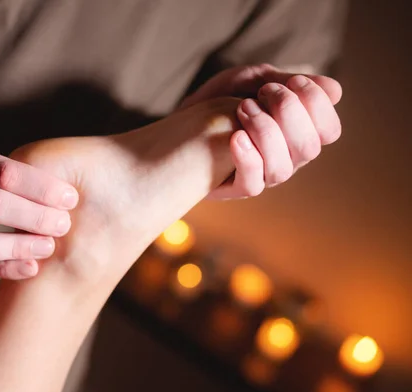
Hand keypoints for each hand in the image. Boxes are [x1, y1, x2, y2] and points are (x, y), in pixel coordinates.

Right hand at [0, 131, 78, 278]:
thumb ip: (11, 172)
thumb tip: (64, 197)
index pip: (3, 173)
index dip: (40, 187)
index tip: (70, 198)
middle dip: (32, 217)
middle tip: (63, 224)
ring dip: (15, 248)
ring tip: (48, 247)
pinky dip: (2, 267)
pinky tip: (31, 267)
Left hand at [180, 64, 342, 199]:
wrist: (180, 121)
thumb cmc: (221, 100)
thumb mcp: (252, 81)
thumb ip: (287, 81)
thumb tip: (335, 91)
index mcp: (299, 133)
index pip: (329, 130)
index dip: (315, 104)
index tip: (286, 82)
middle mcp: (287, 158)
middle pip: (309, 147)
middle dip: (288, 112)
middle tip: (260, 94)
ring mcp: (262, 175)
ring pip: (282, 168)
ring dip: (265, 132)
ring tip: (243, 109)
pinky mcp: (236, 187)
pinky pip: (253, 183)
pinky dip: (248, 158)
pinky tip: (235, 137)